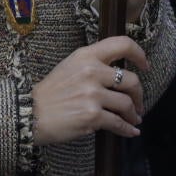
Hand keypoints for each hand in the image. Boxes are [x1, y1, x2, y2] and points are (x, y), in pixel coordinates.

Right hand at [32, 36, 148, 145]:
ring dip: (133, 114)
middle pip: (132, 80)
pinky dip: (127, 129)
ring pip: (127, 104)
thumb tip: (118, 73)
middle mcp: (91, 71)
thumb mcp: (69, 67)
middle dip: (139, 95)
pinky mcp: (92, 115)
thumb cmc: (50, 93)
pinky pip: (119, 123)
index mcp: (85, 55)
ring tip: (132, 119)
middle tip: (137, 103)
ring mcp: (92, 94)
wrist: (31, 113)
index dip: (139, 54)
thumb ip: (93, 65)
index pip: (122, 44)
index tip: (144, 65)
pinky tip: (130, 131)